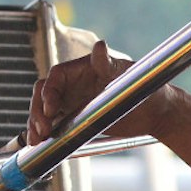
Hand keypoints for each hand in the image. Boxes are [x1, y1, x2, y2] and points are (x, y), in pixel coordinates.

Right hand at [25, 39, 172, 145]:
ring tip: (37, 140)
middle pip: (44, 95)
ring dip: (37, 125)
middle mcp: (73, 86)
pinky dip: (45, 135)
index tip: (50, 108)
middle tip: (43, 129)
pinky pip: (53, 125)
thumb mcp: (125, 76)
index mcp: (80, 70)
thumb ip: (107, 64)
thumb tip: (99, 46)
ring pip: (45, 112)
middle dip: (38, 111)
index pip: (55, 77)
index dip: (48, 92)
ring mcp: (72, 103)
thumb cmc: (142, 88)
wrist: (154, 112)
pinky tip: (39, 144)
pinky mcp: (74, 120)